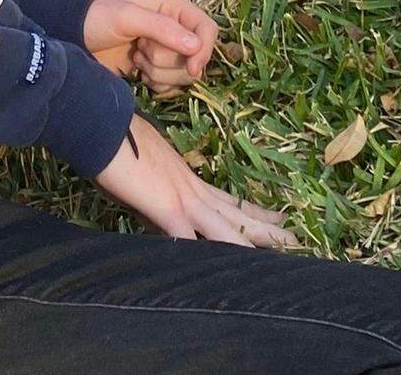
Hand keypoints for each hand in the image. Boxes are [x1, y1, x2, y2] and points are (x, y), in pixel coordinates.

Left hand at [83, 0, 217, 91]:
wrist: (74, 36)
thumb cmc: (98, 18)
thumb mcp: (127, 18)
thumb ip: (161, 29)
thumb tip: (195, 46)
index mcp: (174, 6)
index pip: (207, 30)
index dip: (204, 51)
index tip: (191, 69)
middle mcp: (175, 26)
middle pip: (195, 56)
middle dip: (167, 61)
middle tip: (140, 49)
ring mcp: (167, 48)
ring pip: (183, 74)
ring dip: (159, 72)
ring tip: (136, 58)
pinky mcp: (156, 67)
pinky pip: (171, 85)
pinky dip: (156, 84)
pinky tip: (137, 72)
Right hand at [95, 114, 296, 245]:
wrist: (103, 124)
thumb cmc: (118, 145)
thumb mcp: (147, 172)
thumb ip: (159, 195)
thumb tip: (164, 214)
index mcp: (188, 181)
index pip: (229, 202)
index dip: (253, 213)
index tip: (276, 219)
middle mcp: (193, 190)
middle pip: (237, 215)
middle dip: (267, 230)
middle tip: (296, 239)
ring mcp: (183, 199)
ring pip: (227, 228)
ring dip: (253, 245)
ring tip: (280, 256)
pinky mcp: (168, 209)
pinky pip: (192, 241)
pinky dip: (205, 259)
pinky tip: (219, 277)